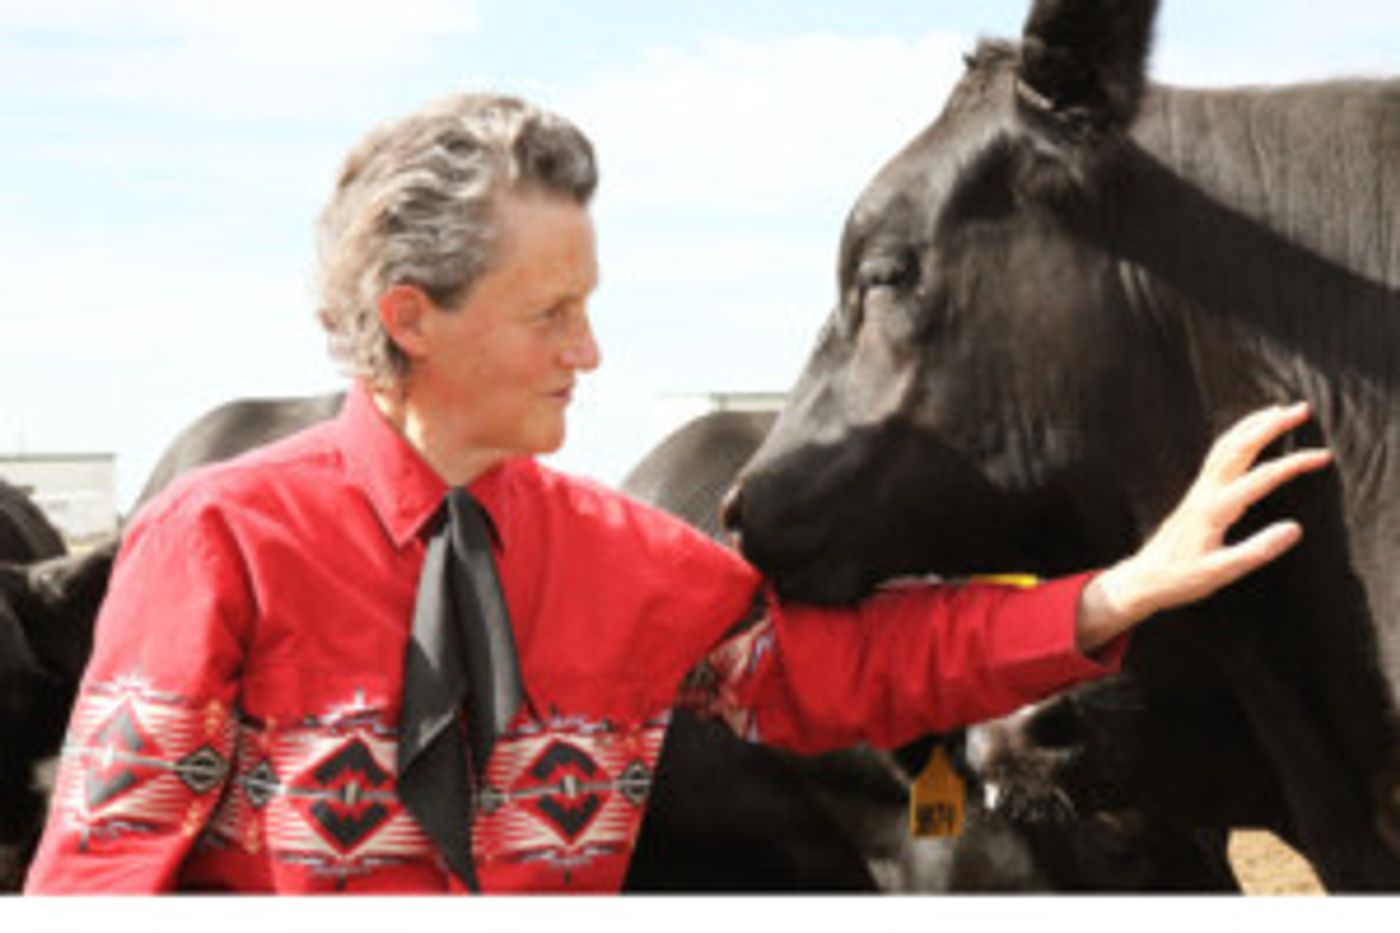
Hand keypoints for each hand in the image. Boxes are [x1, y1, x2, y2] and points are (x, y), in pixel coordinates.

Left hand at [1076, 402, 1332, 651]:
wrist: (1142, 579)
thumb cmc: (1180, 579)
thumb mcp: (1221, 573)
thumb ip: (1257, 550)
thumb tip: (1294, 528)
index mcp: (1215, 509)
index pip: (1262, 477)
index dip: (1294, 463)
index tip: (1324, 456)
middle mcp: (1206, 493)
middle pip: (1240, 447)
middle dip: (1272, 425)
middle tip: (1302, 409)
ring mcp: (1198, 491)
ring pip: (1226, 446)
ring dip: (1252, 424)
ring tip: (1278, 410)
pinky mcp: (1196, 495)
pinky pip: (1217, 456)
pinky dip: (1236, 438)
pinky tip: (1245, 436)